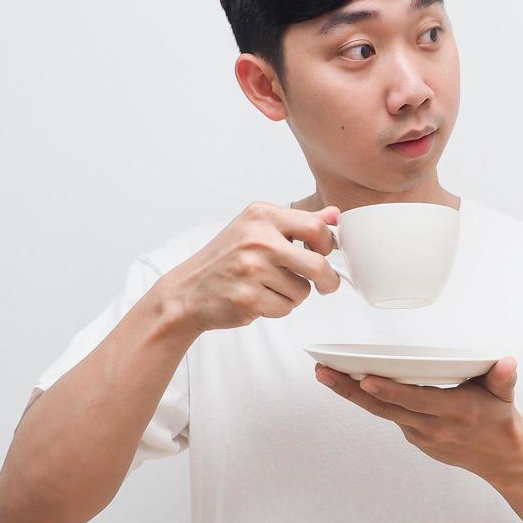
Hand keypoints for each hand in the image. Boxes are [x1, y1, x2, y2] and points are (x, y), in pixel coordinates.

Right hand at [162, 201, 342, 333]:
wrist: (187, 291)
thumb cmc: (225, 259)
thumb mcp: (257, 228)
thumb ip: (298, 222)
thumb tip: (335, 214)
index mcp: (261, 215)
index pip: (316, 227)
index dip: (328, 244)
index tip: (324, 253)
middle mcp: (257, 240)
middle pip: (317, 264)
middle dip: (328, 279)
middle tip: (326, 284)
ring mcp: (252, 269)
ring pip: (303, 290)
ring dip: (293, 295)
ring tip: (268, 287)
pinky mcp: (249, 298)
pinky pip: (286, 308)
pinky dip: (278, 308)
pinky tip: (258, 298)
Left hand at [315, 357, 522, 483]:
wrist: (501, 458)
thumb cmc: (500, 418)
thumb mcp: (505, 394)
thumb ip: (504, 377)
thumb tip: (507, 362)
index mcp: (454, 411)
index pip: (416, 400)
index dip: (390, 391)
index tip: (366, 378)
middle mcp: (433, 427)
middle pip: (385, 408)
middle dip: (352, 390)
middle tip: (324, 372)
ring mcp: (422, 437)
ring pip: (382, 413)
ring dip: (353, 394)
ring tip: (326, 374)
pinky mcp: (416, 440)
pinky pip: (390, 417)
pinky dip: (371, 401)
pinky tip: (350, 384)